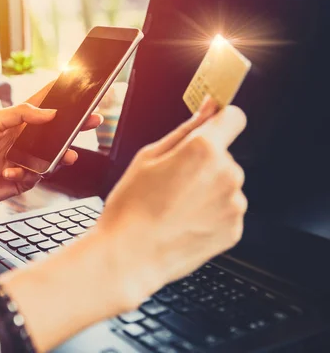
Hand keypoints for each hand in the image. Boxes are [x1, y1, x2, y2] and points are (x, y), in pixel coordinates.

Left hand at [0, 82, 102, 206]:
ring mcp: (26, 159)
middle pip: (57, 131)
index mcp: (18, 121)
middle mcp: (25, 139)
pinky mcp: (23, 179)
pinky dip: (27, 174)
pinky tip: (10, 172)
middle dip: (76, 126)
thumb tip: (50, 112)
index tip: (80, 87)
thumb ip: (21, 113)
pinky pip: (38, 176)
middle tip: (93, 120)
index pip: (44, 104)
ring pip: (54, 156)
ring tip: (68, 155)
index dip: (61, 96)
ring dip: (62, 155)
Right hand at [0, 97, 247, 351]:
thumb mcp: (148, 157)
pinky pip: (226, 210)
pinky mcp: (234, 230)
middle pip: (224, 155)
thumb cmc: (131, 206)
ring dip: (208, 189)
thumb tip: (208, 108)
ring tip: (175, 206)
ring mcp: (234, 204)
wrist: (130, 255)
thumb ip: (185, 129)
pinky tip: (183, 221)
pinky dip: (210, 213)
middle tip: (171, 182)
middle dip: (204, 162)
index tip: (210, 128)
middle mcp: (227, 174)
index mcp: (204, 149)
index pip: (233, 117)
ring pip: (225, 184)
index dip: (220, 120)